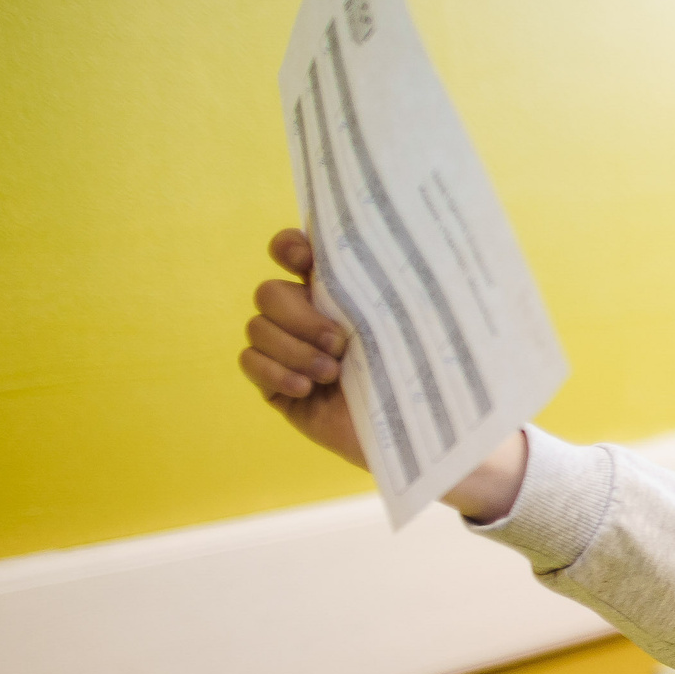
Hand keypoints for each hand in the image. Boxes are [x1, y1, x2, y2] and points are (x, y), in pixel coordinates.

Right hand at [239, 228, 527, 518]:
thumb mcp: (417, 324)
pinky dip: (274, 372)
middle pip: (269, 292)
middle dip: (301, 317)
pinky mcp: (276, 384)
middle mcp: (307, 315)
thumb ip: (400, 286)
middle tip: (340, 343)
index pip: (294, 251)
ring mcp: (288, 349)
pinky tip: (307, 389)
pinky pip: (248, 362)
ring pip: (257, 327)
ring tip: (331, 374)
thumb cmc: (426, 373)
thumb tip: (409, 239)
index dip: (289, 247)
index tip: (307, 262)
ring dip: (294, 350)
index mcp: (338, 291)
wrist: (418, 434)